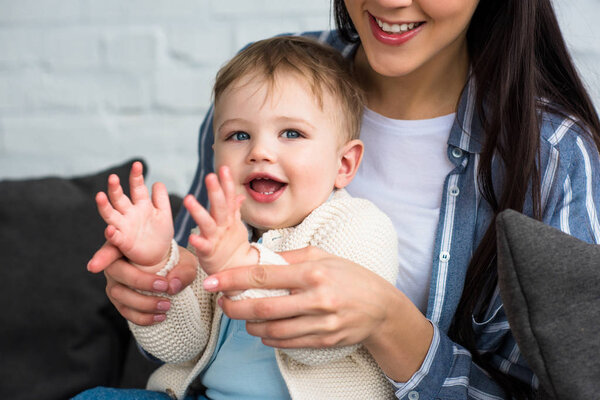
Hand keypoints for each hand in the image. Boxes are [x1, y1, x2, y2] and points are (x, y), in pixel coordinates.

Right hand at [95, 161, 173, 270]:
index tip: (137, 164)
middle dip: (115, 188)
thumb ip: (161, 199)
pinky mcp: (123, 242)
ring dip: (105, 206)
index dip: (137, 176)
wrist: (159, 254)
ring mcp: (124, 226)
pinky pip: (115, 237)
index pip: (137, 187)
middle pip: (120, 198)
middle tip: (113, 177)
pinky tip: (110, 229)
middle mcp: (129, 213)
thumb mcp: (164, 214)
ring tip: (100, 197)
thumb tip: (158, 183)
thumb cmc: (159, 232)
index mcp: (141, 204)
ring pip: (111, 214)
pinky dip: (112, 233)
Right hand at [104, 246, 197, 325]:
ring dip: (144, 303)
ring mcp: (114, 284)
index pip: (110, 248)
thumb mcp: (186, 261)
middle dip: (140, 282)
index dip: (102, 256)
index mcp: (125, 247)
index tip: (95, 265)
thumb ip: (184, 270)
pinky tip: (160, 317)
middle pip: (118, 273)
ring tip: (167, 305)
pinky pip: (126, 311)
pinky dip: (143, 317)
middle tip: (165, 286)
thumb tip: (172, 286)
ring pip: (120, 295)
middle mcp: (115, 264)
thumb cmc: (176, 261)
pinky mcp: (120, 301)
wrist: (173, 275)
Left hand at [184, 165, 255, 274]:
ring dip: (199, 211)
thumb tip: (238, 195)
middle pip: (220, 207)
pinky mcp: (209, 252)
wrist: (236, 270)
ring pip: (208, 223)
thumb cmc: (232, 246)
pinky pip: (203, 246)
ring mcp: (217, 239)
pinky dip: (198, 241)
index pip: (229, 197)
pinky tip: (191, 236)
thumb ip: (234, 209)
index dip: (227, 183)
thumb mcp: (235, 225)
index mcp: (229, 218)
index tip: (223, 168)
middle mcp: (224, 226)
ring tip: (188, 199)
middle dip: (216, 191)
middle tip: (210, 177)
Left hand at [203, 246, 432, 380]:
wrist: (382, 308)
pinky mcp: (323, 340)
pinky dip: (268, 337)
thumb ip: (292, 257)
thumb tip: (261, 259)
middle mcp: (317, 298)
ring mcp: (321, 323)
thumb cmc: (351, 276)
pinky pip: (286, 342)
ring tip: (242, 316)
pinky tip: (262, 329)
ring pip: (272, 329)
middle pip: (263, 307)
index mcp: (314, 272)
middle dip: (234, 307)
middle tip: (222, 304)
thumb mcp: (325, 256)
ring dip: (249, 325)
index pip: (264, 276)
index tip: (213, 281)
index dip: (233, 279)